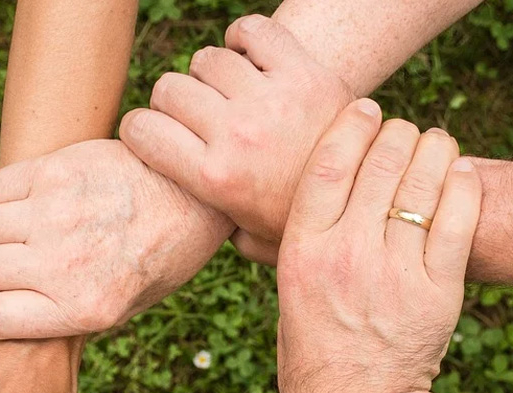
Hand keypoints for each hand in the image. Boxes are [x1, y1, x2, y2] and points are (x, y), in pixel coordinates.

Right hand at [0, 139, 232, 338]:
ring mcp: (56, 214)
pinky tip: (16, 205)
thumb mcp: (124, 308)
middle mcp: (64, 264)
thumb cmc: (159, 256)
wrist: (195, 195)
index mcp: (83, 309)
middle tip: (0, 268)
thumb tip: (2, 315)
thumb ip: (65, 316)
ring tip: (12, 235)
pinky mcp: (54, 171)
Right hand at [120, 14, 354, 264]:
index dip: (140, 130)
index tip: (153, 136)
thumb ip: (215, 230)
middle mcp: (237, 134)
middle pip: (170, 89)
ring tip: (228, 94)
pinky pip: (253, 31)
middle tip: (195, 118)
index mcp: (215, 178)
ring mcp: (271, 100)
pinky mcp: (304, 72)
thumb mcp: (253, 242)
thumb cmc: (304, 222)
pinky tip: (249, 59)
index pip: (141, 130)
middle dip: (173, 103)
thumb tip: (185, 223)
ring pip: (207, 60)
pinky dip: (244, 38)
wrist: (373, 197)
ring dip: (211, 74)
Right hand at [276, 99, 479, 392]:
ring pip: (423, 183)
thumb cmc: (314, 348)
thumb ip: (292, 240)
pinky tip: (461, 173)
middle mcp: (347, 257)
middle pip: (380, 163)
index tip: (366, 108)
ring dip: (434, 150)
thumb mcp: (286, 291)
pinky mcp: (437, 295)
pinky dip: (464, 186)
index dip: (352, 124)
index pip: (329, 163)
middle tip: (404, 131)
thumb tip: (293, 186)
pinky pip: (458, 221)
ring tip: (435, 144)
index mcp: (302, 252)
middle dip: (397, 133)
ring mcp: (395, 275)